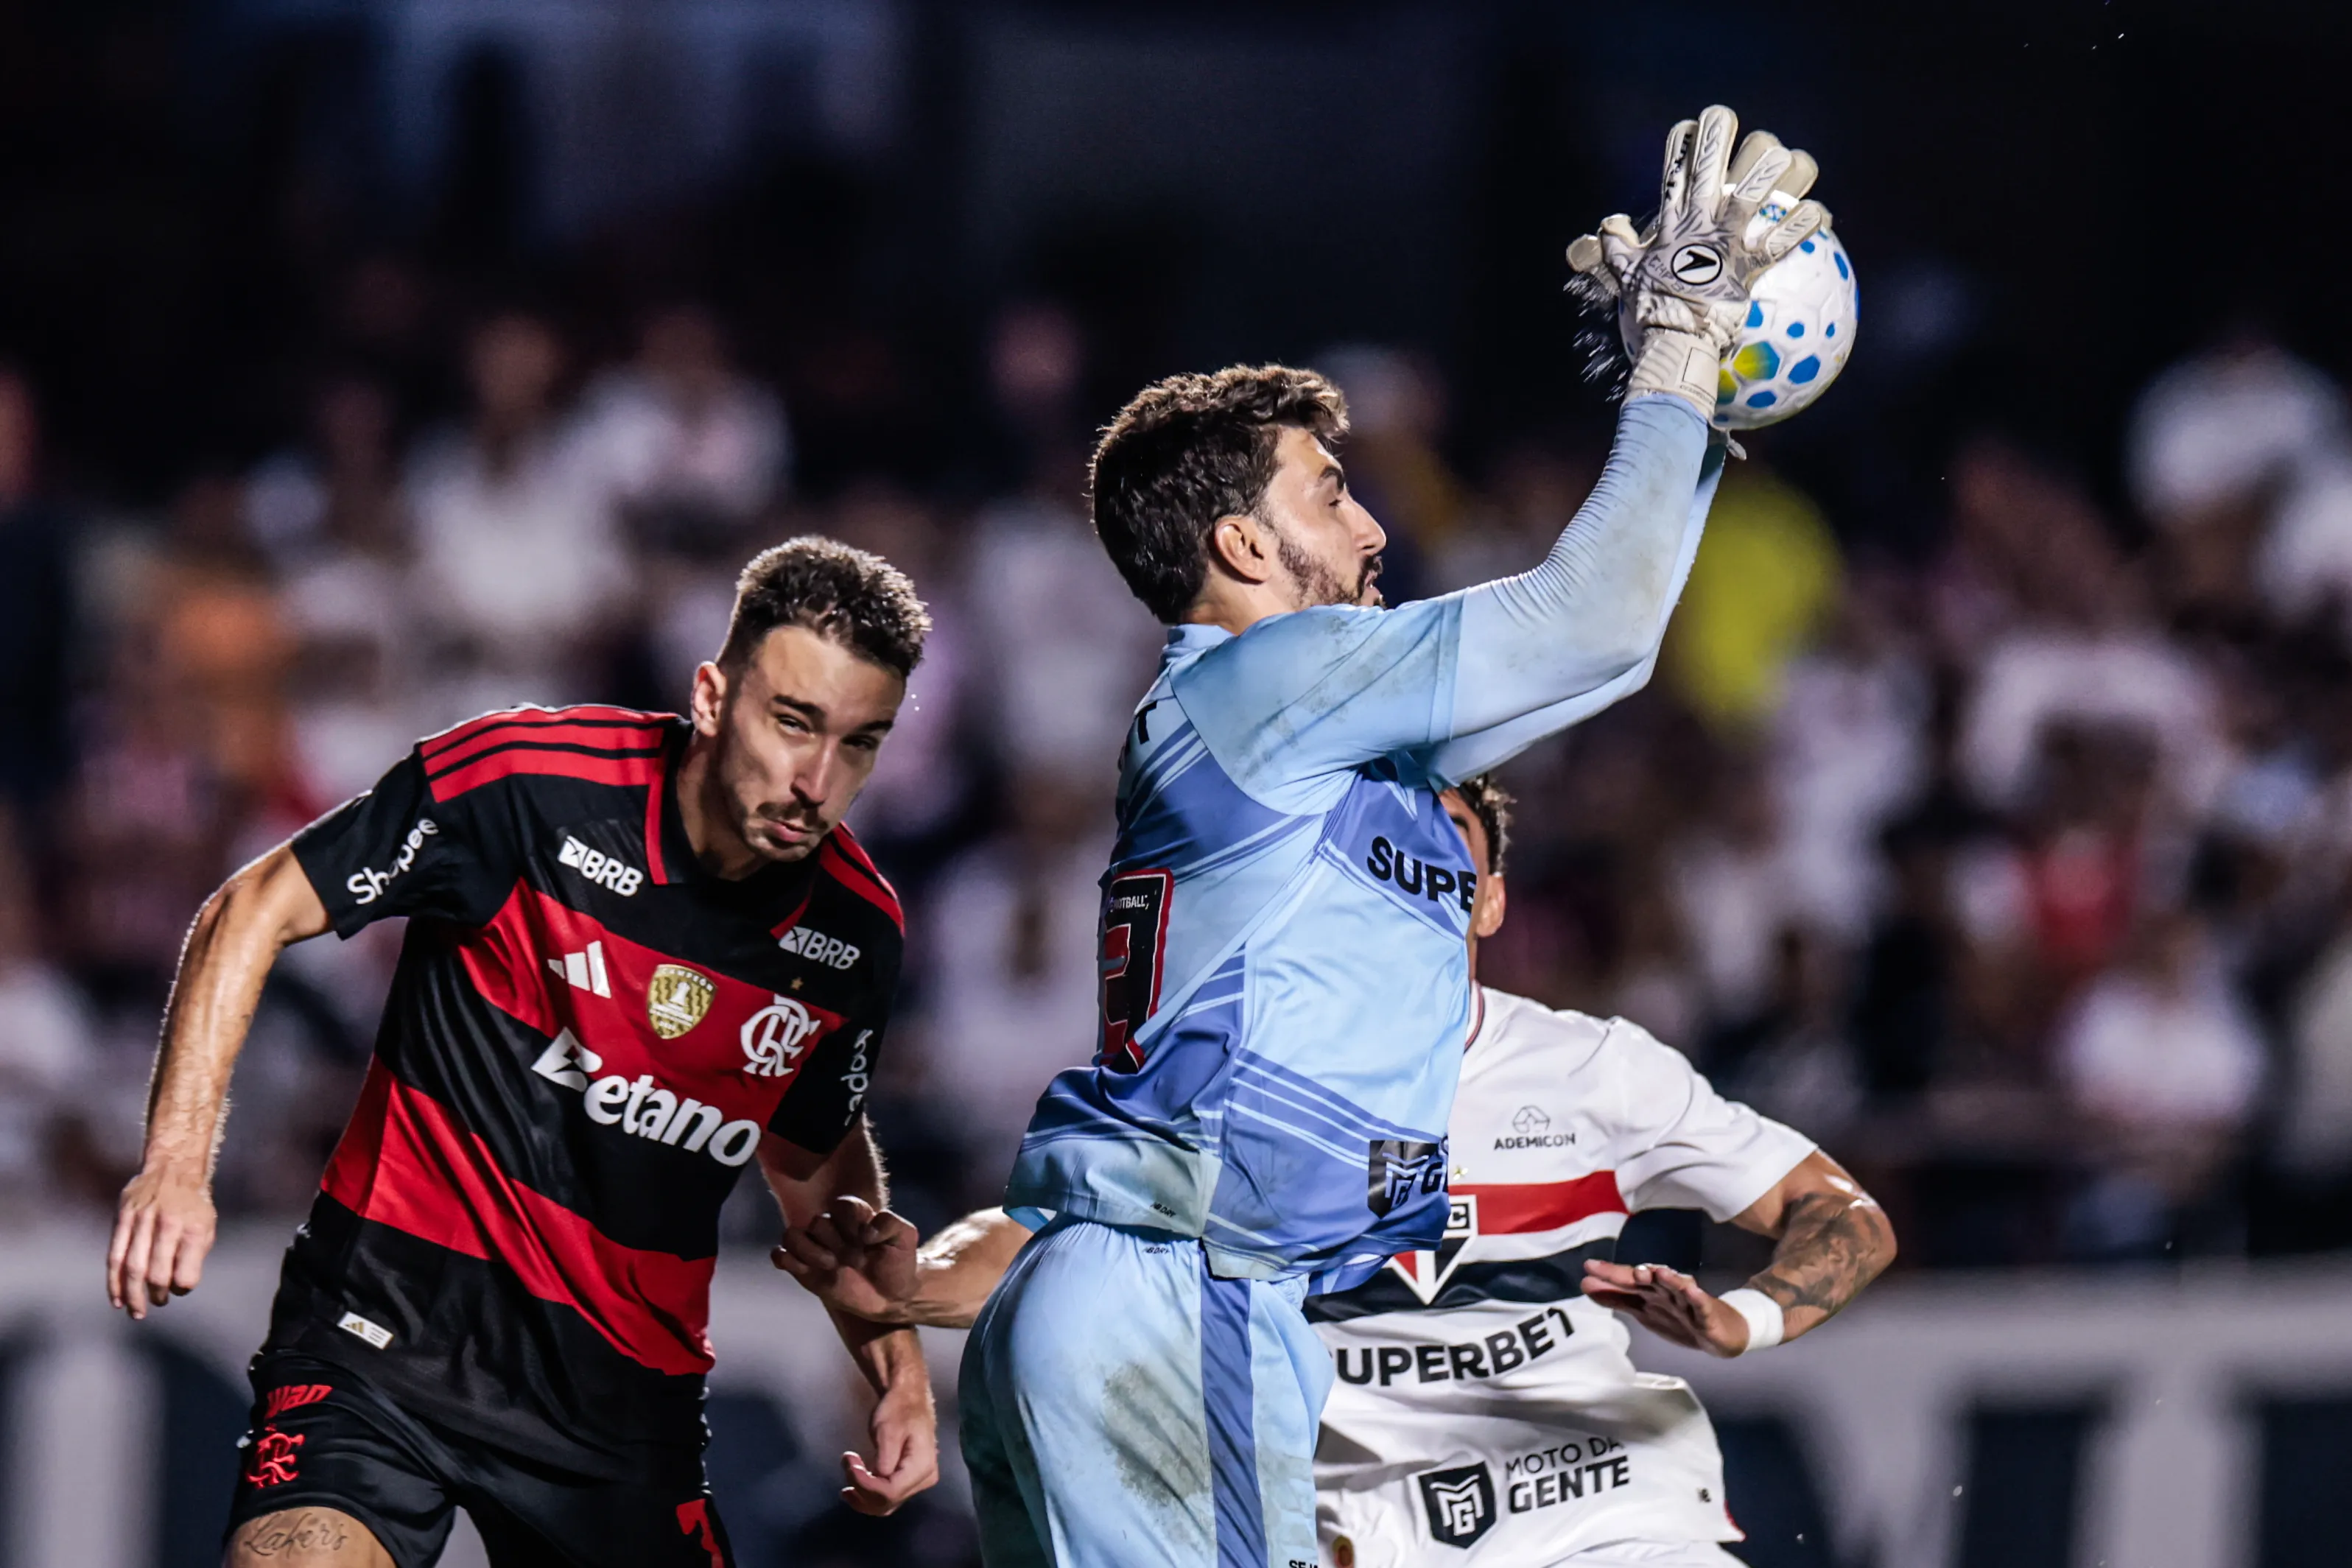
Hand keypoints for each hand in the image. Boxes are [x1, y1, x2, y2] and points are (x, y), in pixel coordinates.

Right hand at [107, 1163, 216, 1319]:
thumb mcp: (206, 1225)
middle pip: (156, 1272)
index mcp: (193, 1227)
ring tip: (136, 1311)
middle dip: (156, 1295)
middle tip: (158, 1304)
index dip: (182, 1288)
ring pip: (132, 1267)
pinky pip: (115, 1256)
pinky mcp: (123, 1218)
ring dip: (132, 1295)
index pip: (185, 1271)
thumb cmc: (192, 1204)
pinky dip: (114, 1281)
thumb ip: (195, 1255)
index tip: (180, 1290)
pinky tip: (117, 1298)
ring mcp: (142, 1220)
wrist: (172, 1168)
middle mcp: (167, 1223)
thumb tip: (179, 1286)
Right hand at [772, 1195, 920, 1323]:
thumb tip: (866, 1230)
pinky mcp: (804, 1269)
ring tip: (832, 1266)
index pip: (841, 1205)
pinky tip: (805, 1270)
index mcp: (853, 1215)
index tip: (867, 1240)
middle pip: (817, 1222)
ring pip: (792, 1235)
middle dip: (835, 1242)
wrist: (892, 1295)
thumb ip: (890, 1223)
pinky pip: (780, 1256)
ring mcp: (815, 1247)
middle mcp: (831, 1228)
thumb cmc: (898, 1262)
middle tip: (856, 1261)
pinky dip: (785, 1260)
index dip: (850, 1222)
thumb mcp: (905, 1238)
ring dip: (809, 1251)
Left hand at [841, 1374, 938, 1515]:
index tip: (849, 1463)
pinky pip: (887, 1497)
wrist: (909, 1399)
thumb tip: (877, 1480)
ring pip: (885, 1505)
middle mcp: (924, 1480)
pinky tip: (853, 1485)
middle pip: (887, 1501)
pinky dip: (868, 1494)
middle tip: (846, 1462)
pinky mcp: (909, 1482)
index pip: (890, 1491)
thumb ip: (884, 1458)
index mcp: (922, 1466)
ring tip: (847, 1473)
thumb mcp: (888, 1430)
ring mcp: (918, 1483)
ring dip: (861, 1495)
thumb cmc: (899, 1409)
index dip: (865, 1485)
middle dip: (861, 1488)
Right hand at [1568, 105, 1826, 412]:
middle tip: (1723, 114)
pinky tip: (1820, 212)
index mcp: (1670, 226)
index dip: (1679, 146)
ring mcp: (1725, 246)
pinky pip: (1779, 245)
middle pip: (1707, 173)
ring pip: (1749, 199)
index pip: (1672, 176)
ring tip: (1785, 156)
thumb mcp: (1624, 273)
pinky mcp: (1748, 269)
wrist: (1672, 340)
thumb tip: (1610, 222)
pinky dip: (1800, 229)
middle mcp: (1699, 227)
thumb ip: (1617, 244)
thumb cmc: (1649, 309)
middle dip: (1714, 140)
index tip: (1689, 124)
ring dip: (1767, 177)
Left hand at [1580, 1258, 1750, 1357]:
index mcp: (1651, 1293)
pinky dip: (1697, 1296)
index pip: (1628, 1281)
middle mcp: (1667, 1291)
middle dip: (1631, 1273)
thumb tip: (1586, 1284)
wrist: (1721, 1334)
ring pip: (1676, 1287)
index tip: (1588, 1268)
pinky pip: (1702, 1304)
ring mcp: (1688, 1301)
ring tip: (1654, 1271)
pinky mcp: (1707, 1313)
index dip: (1609, 1275)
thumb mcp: (1644, 1312)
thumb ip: (1616, 1298)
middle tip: (1612, 1268)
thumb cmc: (1680, 1317)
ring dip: (1666, 1279)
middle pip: (1648, 1280)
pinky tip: (1692, 1289)